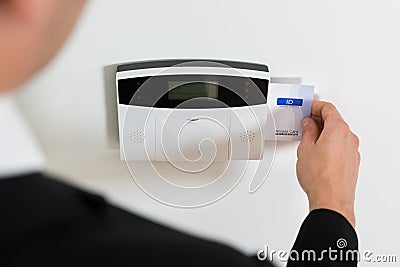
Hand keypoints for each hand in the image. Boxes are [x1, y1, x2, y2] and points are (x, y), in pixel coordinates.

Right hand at [296, 101, 359, 226]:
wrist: (331, 200)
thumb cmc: (320, 177)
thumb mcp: (305, 148)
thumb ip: (308, 131)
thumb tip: (308, 125)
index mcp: (338, 129)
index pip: (328, 109)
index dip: (315, 106)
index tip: (307, 108)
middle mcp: (349, 138)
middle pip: (335, 120)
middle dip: (319, 120)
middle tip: (305, 122)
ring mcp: (352, 151)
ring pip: (338, 134)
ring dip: (324, 133)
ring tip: (308, 139)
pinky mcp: (352, 162)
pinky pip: (341, 146)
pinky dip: (330, 144)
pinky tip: (317, 152)